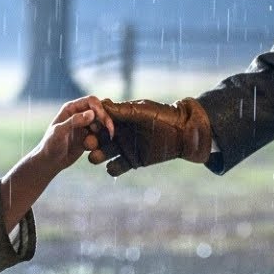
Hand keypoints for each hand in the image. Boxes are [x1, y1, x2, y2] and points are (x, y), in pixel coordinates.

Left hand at [35, 96, 114, 172]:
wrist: (49, 162)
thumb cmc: (50, 145)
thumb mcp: (60, 132)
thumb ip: (74, 121)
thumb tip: (91, 114)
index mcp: (71, 108)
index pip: (91, 101)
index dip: (100, 109)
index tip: (104, 121)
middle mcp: (79, 114)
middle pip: (100, 111)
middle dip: (106, 121)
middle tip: (110, 133)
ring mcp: (85, 126)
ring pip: (102, 124)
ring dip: (101, 134)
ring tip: (90, 145)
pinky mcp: (89, 137)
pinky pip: (100, 136)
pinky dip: (100, 141)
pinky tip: (91, 149)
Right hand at [84, 97, 211, 176]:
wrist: (185, 132)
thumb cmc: (164, 116)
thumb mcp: (141, 111)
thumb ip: (121, 111)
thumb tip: (100, 104)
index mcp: (119, 118)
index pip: (99, 121)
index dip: (92, 124)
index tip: (89, 126)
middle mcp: (119, 133)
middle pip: (98, 138)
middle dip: (91, 141)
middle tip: (89, 143)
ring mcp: (125, 147)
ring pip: (104, 153)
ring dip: (98, 155)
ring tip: (95, 156)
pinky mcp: (133, 161)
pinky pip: (116, 168)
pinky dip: (112, 169)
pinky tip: (113, 166)